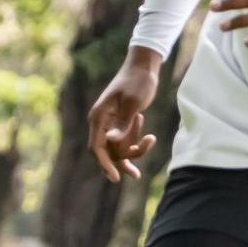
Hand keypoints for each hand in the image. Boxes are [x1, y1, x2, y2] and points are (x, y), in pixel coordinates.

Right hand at [86, 54, 161, 183]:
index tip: (115, 178)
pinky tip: (151, 137)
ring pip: (119, 149)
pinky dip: (138, 145)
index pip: (96, 147)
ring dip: (135, 151)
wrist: (144, 68)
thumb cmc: (137, 83)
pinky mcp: (122, 124)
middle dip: (123, 161)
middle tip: (137, 174)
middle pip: (108, 152)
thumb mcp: (132, 104)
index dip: (104, 165)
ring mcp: (111, 125)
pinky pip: (127, 143)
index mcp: (99, 117)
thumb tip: (110, 141)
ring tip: (151, 140)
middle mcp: (102, 123)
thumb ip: (122, 124)